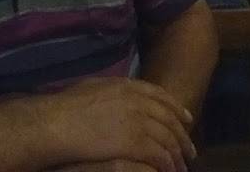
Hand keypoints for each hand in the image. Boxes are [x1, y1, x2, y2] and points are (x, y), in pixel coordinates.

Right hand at [40, 77, 195, 171]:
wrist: (59, 122)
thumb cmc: (66, 107)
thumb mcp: (90, 87)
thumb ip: (109, 90)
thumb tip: (115, 92)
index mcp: (124, 86)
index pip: (159, 95)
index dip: (175, 107)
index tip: (186, 118)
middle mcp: (136, 100)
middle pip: (168, 117)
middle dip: (182, 135)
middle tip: (190, 150)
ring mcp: (137, 120)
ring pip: (167, 138)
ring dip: (177, 154)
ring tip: (181, 167)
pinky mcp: (135, 141)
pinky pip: (160, 154)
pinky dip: (168, 164)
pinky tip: (169, 171)